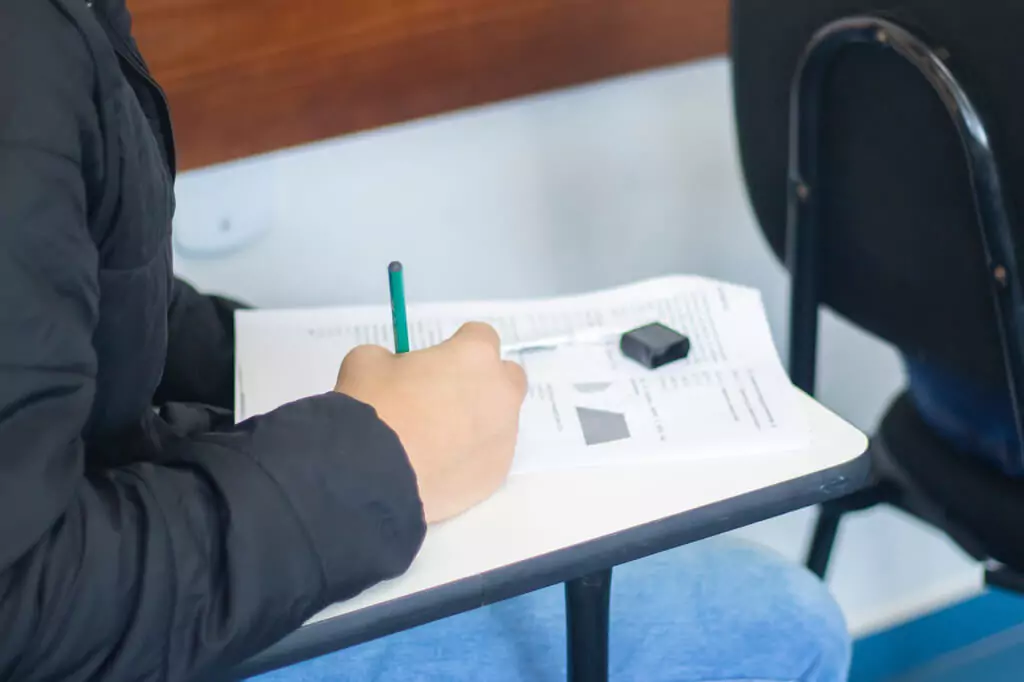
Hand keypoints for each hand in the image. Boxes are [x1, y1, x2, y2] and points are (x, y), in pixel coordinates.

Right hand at [335, 322, 527, 522]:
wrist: (373, 476)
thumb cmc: (374, 408)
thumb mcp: (367, 361)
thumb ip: (392, 359)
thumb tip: (395, 370)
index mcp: (476, 356)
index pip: (481, 336)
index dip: (457, 347)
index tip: (437, 362)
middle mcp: (501, 393)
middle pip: (506, 378)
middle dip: (484, 382)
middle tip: (446, 397)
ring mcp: (503, 437)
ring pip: (499, 421)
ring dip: (477, 423)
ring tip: (436, 441)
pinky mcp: (496, 475)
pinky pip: (489, 457)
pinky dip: (471, 458)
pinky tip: (439, 467)